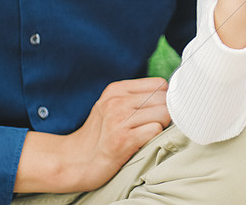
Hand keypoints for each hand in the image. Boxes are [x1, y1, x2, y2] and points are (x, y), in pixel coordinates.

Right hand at [14, 78, 170, 193]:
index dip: (165, 98)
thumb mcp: (111, 106)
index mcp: (117, 90)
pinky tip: (142, 142)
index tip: (160, 110)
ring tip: (147, 133)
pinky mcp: (123, 139)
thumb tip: (171, 95)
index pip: (160, 84)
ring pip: (164, 113)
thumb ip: (135, 96)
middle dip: (167, 112)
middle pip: (164, 98)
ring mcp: (119, 120)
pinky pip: (156, 130)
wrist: (75, 161)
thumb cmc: (100, 135)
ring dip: (162, 126)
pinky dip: (155, 137)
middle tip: (156, 125)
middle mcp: (117, 101)